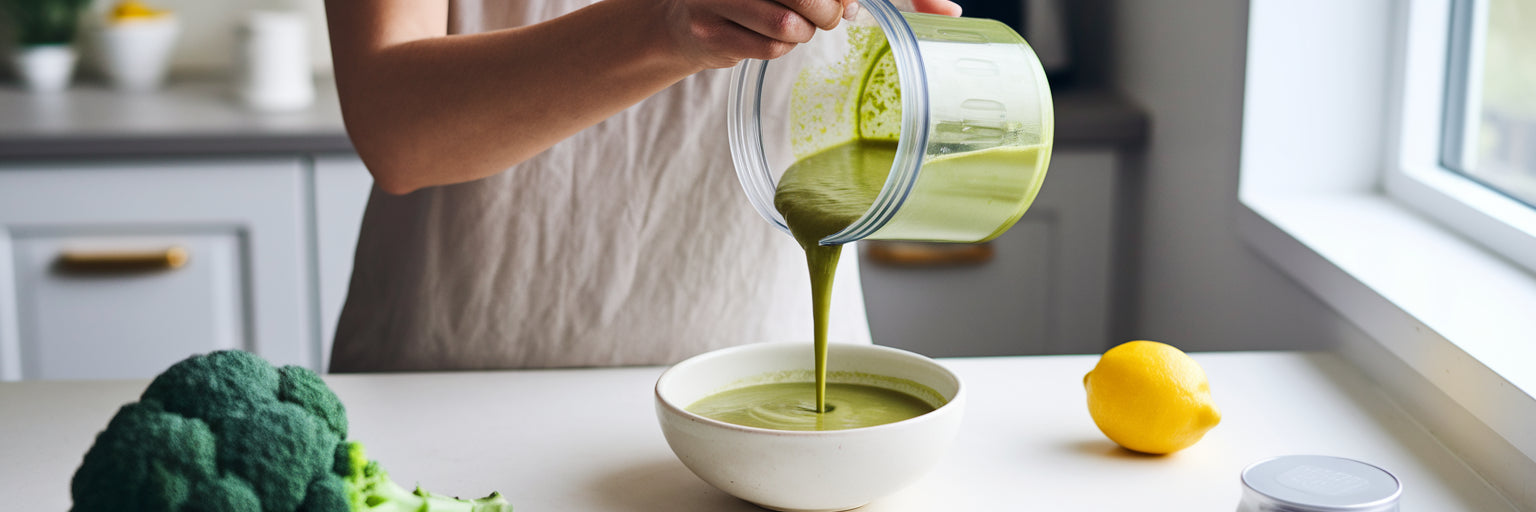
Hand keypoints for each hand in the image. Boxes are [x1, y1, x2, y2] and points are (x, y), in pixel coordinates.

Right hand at [663, 0, 961, 69]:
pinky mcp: (707, 27)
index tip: (850, 8)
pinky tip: (759, 35)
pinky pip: (767, 50)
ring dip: (797, 34)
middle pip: (821, 0)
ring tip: (788, 23)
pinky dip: (771, 50)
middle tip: (817, 13)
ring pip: (790, 26)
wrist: (689, 16)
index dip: (847, 1)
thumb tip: (950, 12)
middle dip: (826, 13)